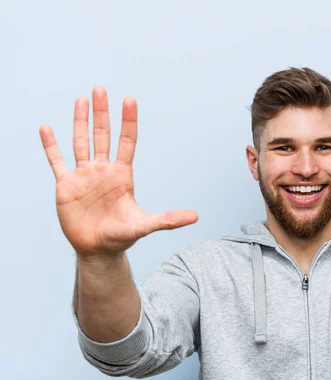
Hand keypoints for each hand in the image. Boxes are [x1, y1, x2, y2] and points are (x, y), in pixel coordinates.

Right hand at [40, 87, 197, 257]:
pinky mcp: (66, 186)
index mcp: (122, 175)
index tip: (130, 100)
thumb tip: (196, 217)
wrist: (98, 250)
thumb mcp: (145, 226)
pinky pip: (57, 161)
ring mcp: (84, 176)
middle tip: (100, 89)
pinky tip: (47, 128)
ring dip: (80, 122)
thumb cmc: (122, 236)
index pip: (127, 142)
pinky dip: (51, 145)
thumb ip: (168, 220)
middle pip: (102, 135)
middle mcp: (103, 170)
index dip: (128, 122)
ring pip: (81, 142)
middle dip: (101, 113)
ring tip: (81, 99)